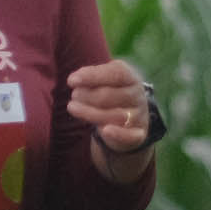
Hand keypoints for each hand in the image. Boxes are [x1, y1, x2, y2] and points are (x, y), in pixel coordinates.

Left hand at [65, 58, 159, 182]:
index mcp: (130, 78)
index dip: (93, 76)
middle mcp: (137, 95)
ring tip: (72, 107)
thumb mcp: (103, 79)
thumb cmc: (110, 93)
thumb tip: (74, 80)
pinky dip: (118, 134)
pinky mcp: (138, 134)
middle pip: (110, 96)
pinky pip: (130, 135)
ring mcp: (139, 115)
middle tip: (74, 95)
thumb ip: (91, 76)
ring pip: (115, 116)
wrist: (130, 117)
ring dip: (90, 113)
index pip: (116, 74)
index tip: (71, 81)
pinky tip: (104, 131)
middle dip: (88, 95)